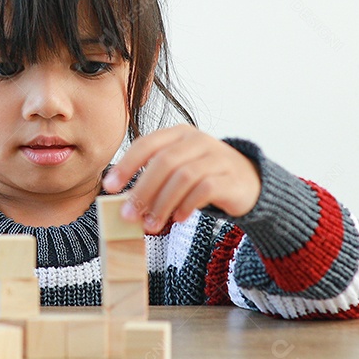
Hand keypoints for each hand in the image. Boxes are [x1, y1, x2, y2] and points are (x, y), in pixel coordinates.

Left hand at [101, 124, 261, 233]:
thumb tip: (124, 204)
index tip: (109, 187)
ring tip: (152, 225)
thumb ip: (154, 179)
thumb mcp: (178, 169)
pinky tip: (179, 219)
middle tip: (128, 215)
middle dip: (142, 190)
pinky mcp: (230, 178)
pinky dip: (187, 205)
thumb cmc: (204, 176)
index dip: (126, 165)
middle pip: (164, 162)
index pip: (147, 144)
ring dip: (162, 204)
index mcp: (179, 134)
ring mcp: (217, 157)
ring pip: (183, 177)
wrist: (249, 182)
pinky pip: (205, 190)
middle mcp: (197, 140)